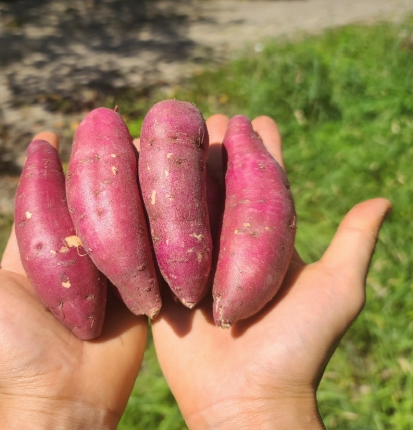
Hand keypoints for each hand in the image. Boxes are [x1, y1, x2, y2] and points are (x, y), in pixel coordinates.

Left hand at [0, 132, 147, 429]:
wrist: (64, 399)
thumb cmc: (12, 349)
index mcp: (39, 246)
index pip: (43, 191)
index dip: (48, 162)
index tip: (53, 133)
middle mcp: (76, 250)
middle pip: (87, 197)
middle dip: (96, 164)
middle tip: (109, 131)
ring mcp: (110, 265)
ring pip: (122, 214)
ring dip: (131, 184)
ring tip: (142, 150)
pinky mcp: (139, 281)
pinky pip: (150, 245)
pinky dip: (158, 220)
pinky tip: (170, 190)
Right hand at [151, 115, 391, 428]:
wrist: (245, 400)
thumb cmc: (296, 349)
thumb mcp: (335, 291)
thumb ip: (353, 244)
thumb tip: (383, 199)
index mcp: (266, 234)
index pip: (264, 176)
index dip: (260, 146)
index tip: (253, 118)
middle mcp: (229, 237)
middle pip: (219, 178)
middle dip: (214, 146)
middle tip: (208, 118)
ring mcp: (193, 253)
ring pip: (183, 197)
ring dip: (177, 166)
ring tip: (170, 134)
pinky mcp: (163, 271)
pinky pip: (149, 231)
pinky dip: (143, 202)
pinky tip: (134, 172)